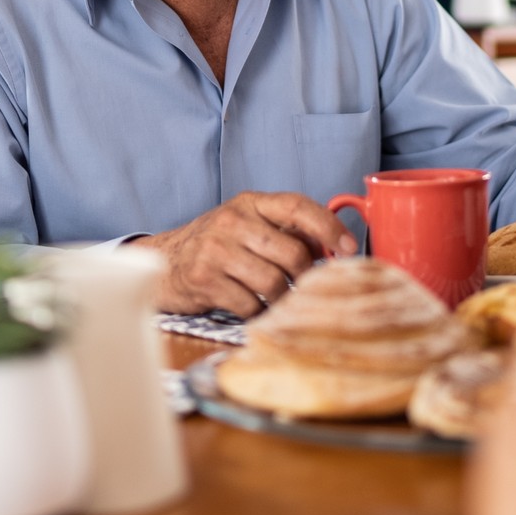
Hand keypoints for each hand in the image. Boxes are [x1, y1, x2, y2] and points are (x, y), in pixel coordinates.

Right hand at [132, 191, 357, 315]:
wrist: (166, 261)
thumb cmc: (219, 246)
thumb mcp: (249, 226)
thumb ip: (286, 232)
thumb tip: (334, 249)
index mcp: (251, 203)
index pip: (297, 206)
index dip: (328, 227)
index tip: (349, 247)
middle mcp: (233, 221)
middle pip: (292, 254)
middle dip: (305, 276)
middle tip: (302, 285)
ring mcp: (216, 250)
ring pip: (273, 283)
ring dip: (281, 298)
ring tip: (275, 298)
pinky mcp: (204, 280)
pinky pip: (249, 304)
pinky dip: (257, 311)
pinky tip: (250, 305)